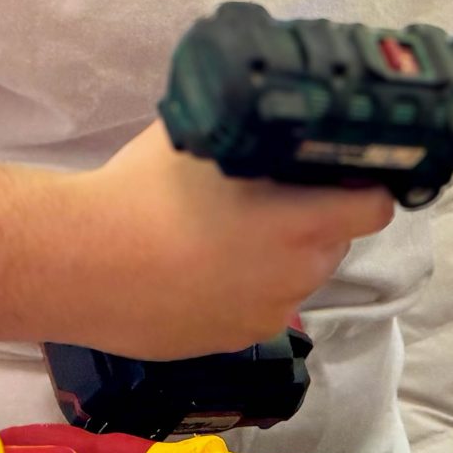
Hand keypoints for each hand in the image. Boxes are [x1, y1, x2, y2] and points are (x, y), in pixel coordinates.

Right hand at [42, 122, 394, 358]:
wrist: (77, 263)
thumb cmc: (142, 192)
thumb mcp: (202, 138)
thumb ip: (249, 130)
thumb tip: (267, 111)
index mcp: (302, 222)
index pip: (375, 206)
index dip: (364, 185)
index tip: (340, 172)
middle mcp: (296, 274)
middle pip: (334, 242)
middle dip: (315, 220)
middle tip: (270, 198)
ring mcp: (266, 314)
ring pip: (296, 278)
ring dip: (281, 258)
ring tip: (226, 236)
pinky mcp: (233, 341)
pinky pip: (258, 308)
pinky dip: (245, 290)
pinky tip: (201, 271)